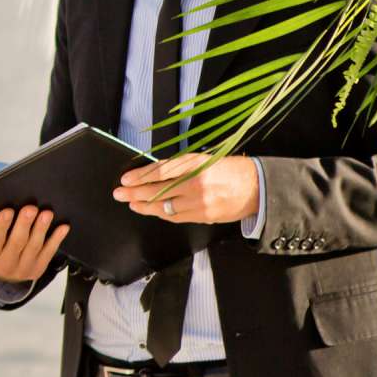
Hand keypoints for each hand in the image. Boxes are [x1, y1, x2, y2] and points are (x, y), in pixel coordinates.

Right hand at [0, 205, 67, 285]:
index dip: (2, 226)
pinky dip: (56, 239)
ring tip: (46, 214)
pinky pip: (49, 253)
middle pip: (17, 243)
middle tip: (30, 208)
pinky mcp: (38, 268)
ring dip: (41, 229)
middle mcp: (6, 264)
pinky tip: (62, 227)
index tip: (8, 211)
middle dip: (24, 224)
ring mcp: (24, 268)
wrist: (4, 277)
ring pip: (34, 247)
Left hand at [113, 153, 258, 224]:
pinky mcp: (205, 216)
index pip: (160, 171)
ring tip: (132, 203)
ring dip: (145, 206)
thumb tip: (153, 172)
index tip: (126, 180)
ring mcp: (200, 202)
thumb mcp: (204, 159)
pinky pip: (177, 217)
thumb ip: (180, 166)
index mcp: (196, 165)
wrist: (257, 187)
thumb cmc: (231, 169)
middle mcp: (196, 184)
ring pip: (165, 207)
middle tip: (119, 193)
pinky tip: (152, 210)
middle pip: (158, 190)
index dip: (140, 176)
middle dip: (135, 193)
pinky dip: (162, 213)